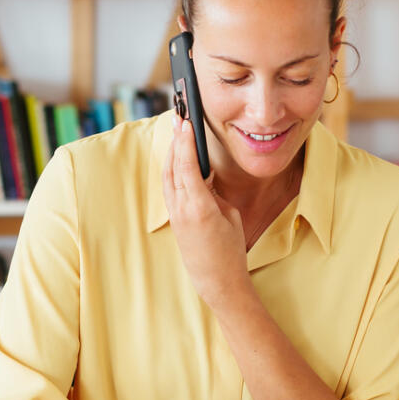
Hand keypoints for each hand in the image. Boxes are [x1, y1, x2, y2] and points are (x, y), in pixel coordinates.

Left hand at [162, 115, 247, 306]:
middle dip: (176, 141)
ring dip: (172, 153)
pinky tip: (177, 158)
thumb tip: (204, 177)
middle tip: (179, 118)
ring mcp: (176, 215)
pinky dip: (173, 169)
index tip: (186, 123)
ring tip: (177, 131)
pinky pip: (170, 188)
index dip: (186, 143)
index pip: (188, 167)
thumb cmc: (230, 250)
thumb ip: (214, 193)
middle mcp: (182, 210)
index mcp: (200, 208)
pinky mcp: (174, 219)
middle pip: (174, 167)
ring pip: (168, 176)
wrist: (217, 281)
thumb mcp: (229, 215)